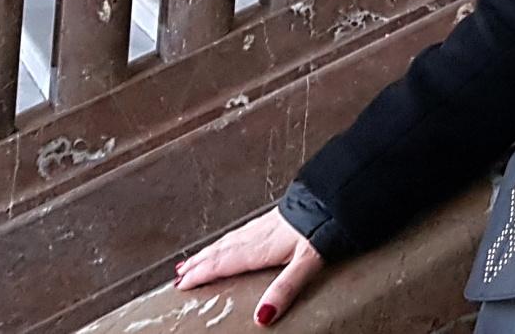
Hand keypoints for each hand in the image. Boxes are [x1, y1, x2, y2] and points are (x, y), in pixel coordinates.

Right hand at [172, 207, 324, 326]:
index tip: (182, 284)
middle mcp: (256, 235)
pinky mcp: (272, 218)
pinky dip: (226, 239)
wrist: (335, 199)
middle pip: (220, 251)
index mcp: (259, 248)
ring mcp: (263, 225)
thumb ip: (284, 290)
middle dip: (198, 264)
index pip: (222, 264)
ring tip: (194, 260)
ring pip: (228, 240)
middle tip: (180, 274)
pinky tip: (230, 240)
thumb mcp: (306, 264)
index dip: (201, 274)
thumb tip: (263, 316)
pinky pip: (239, 232)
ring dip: (209, 251)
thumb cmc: (322, 227)